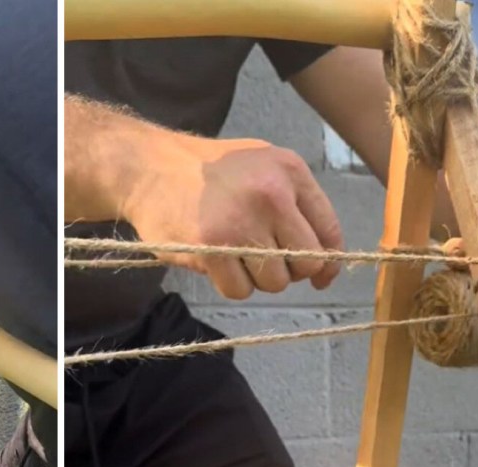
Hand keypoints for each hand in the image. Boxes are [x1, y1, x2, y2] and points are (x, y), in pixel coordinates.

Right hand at [122, 136, 343, 299]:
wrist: (148, 166)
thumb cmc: (208, 171)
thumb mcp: (262, 165)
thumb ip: (296, 205)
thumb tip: (325, 264)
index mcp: (290, 171)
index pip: (329, 231)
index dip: (328, 263)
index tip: (320, 276)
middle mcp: (272, 194)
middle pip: (307, 263)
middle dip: (290, 271)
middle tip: (265, 260)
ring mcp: (241, 222)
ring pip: (275, 282)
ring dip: (257, 278)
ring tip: (235, 254)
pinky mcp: (211, 248)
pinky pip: (239, 290)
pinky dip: (229, 283)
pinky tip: (216, 260)